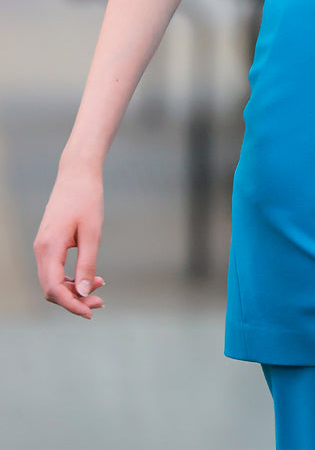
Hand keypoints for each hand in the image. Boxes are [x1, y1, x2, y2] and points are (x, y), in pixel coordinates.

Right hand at [33, 164, 105, 318]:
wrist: (77, 173)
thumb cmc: (87, 199)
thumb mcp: (92, 232)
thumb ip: (87, 263)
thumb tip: (82, 293)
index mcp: (49, 247)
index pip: (54, 288)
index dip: (71, 305)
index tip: (91, 312)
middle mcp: (41, 250)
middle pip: (51, 289)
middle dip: (74, 300)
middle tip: (101, 302)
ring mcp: (43, 247)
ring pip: (53, 281)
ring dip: (73, 290)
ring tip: (99, 290)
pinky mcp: (49, 244)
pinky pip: (55, 270)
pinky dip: (71, 278)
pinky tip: (91, 278)